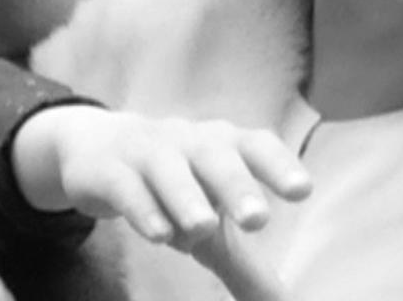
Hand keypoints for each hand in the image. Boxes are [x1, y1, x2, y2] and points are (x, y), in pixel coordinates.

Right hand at [13, 107, 310, 296]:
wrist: (99, 148)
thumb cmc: (175, 183)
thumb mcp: (209, 214)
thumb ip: (243, 260)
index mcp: (224, 145)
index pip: (256, 146)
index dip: (279, 164)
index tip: (303, 190)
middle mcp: (191, 141)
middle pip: (216, 156)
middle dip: (237, 185)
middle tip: (257, 219)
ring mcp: (149, 150)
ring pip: (170, 167)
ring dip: (187, 195)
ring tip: (204, 227)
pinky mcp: (110, 170)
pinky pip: (127, 185)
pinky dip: (142, 206)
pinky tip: (158, 233)